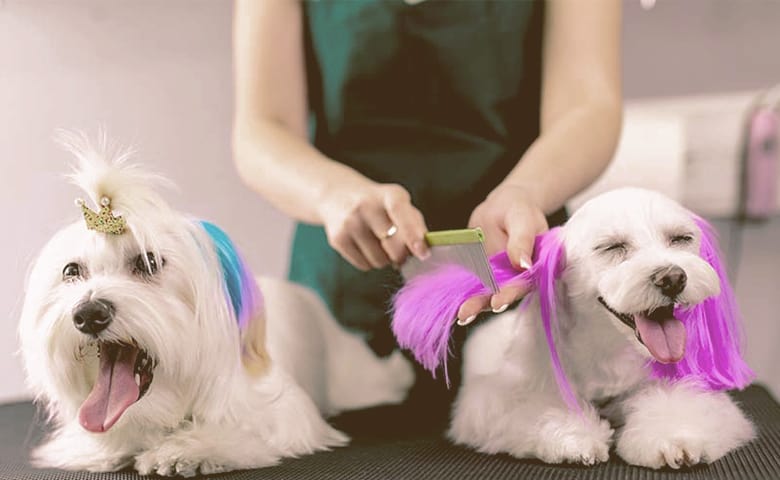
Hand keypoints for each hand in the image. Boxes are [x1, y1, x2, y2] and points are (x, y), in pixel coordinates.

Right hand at [317, 181, 429, 270]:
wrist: (337, 195)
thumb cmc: (379, 204)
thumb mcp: (399, 203)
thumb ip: (415, 224)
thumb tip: (423, 251)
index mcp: (389, 194)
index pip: (400, 211)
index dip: (413, 234)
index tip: (423, 253)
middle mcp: (367, 205)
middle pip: (393, 247)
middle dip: (401, 255)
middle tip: (399, 250)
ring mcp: (350, 222)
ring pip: (379, 261)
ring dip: (384, 259)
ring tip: (378, 242)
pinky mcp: (337, 238)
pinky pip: (364, 265)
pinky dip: (369, 261)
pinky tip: (365, 245)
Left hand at [457, 184, 549, 323]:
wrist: (503, 206)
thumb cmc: (519, 209)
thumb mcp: (522, 219)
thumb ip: (522, 241)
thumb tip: (523, 264)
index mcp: (538, 266)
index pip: (525, 283)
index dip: (511, 294)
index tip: (497, 302)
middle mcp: (521, 277)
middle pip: (504, 294)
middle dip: (485, 304)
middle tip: (466, 314)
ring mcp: (502, 278)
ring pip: (488, 294)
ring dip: (473, 305)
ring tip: (459, 314)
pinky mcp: (485, 275)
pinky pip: (475, 286)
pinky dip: (464, 295)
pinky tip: (452, 305)